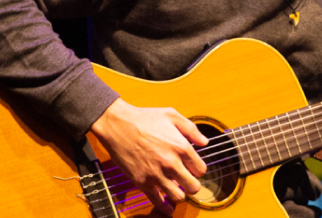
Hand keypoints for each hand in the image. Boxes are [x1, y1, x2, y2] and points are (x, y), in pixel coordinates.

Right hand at [90, 98, 208, 215]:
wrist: (118, 124)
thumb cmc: (144, 118)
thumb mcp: (172, 115)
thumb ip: (191, 129)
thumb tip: (204, 142)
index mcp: (181, 146)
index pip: (201, 169)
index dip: (198, 169)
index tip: (193, 168)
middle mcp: (171, 163)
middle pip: (193, 186)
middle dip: (193, 185)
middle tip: (187, 181)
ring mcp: (156, 174)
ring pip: (178, 197)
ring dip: (179, 194)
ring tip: (176, 188)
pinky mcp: (142, 181)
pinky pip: (157, 201)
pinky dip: (164, 207)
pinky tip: (167, 206)